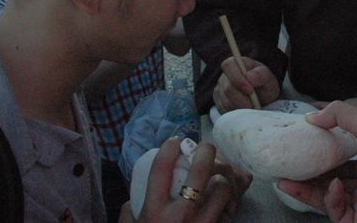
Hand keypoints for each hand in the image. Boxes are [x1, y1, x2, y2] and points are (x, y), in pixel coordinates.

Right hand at [135, 138, 250, 222]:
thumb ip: (128, 214)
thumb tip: (131, 200)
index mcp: (153, 211)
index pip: (161, 167)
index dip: (170, 147)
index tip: (175, 141)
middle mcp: (179, 217)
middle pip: (199, 171)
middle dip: (206, 152)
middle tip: (206, 147)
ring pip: (222, 188)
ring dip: (222, 178)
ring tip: (217, 177)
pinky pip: (228, 211)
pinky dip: (228, 203)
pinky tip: (223, 202)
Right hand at [213, 56, 279, 112]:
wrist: (262, 98)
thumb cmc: (265, 85)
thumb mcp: (269, 78)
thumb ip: (262, 75)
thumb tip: (250, 77)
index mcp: (236, 63)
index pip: (229, 66)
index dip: (237, 78)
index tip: (250, 90)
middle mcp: (225, 75)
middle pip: (228, 88)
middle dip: (243, 99)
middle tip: (255, 105)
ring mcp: (219, 89)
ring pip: (226, 102)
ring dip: (241, 107)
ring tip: (252, 107)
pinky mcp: (219, 102)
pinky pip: (224, 110)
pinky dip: (237, 113)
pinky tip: (245, 109)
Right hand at [277, 101, 356, 221]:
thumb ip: (339, 113)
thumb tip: (311, 116)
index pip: (339, 166)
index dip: (319, 161)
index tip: (300, 155)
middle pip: (329, 184)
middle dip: (306, 179)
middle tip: (285, 172)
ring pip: (328, 200)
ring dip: (307, 191)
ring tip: (286, 182)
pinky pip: (337, 212)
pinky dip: (331, 199)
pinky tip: (334, 187)